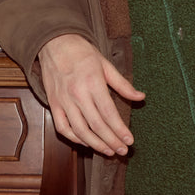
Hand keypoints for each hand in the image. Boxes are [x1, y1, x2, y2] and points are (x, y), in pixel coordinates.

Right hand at [38, 34, 144, 156]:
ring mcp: (63, 101)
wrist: (55, 43)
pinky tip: (86, 142)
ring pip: (80, 131)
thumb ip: (123, 84)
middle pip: (96, 125)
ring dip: (95, 144)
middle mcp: (77, 94)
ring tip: (108, 151)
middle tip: (123, 151)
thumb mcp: (106, 64)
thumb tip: (141, 97)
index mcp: (93, 83)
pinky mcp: (53, 104)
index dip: (120, 130)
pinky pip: (62, 127)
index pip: (109, 113)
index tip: (129, 141)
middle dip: (111, 141)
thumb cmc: (82, 53)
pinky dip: (75, 138)